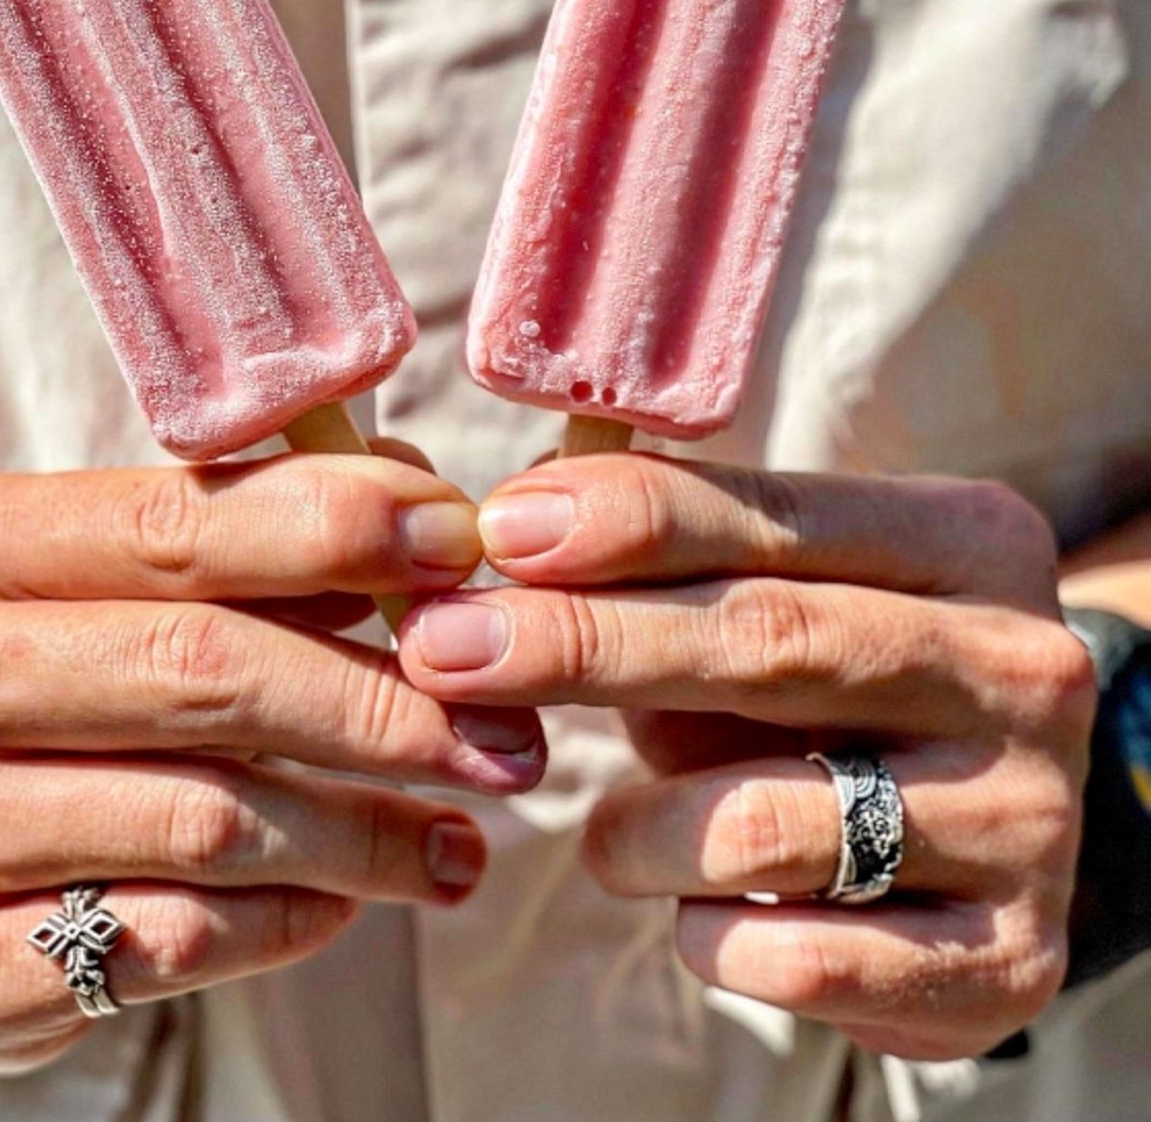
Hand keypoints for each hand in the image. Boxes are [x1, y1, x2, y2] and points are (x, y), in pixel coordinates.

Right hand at [0, 451, 543, 1073]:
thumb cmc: (50, 659)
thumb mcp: (119, 567)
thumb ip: (257, 529)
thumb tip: (434, 525)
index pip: (176, 523)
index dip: (337, 527)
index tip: (463, 545)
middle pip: (204, 674)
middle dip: (385, 702)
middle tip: (509, 735)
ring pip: (210, 821)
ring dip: (369, 830)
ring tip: (463, 835)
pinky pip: (175, 940)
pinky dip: (291, 918)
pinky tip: (350, 897)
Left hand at [397, 456, 1095, 1059]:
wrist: (997, 828)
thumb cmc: (836, 681)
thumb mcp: (779, 597)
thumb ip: (672, 564)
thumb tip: (502, 534)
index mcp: (968, 543)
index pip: (776, 517)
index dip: (630, 520)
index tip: (500, 530)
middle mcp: (1017, 669)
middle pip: (770, 643)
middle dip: (584, 643)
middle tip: (444, 648)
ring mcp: (1032, 821)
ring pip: (768, 818)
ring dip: (637, 829)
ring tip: (603, 835)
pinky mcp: (1011, 959)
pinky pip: (804, 957)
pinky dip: (710, 932)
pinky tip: (696, 909)